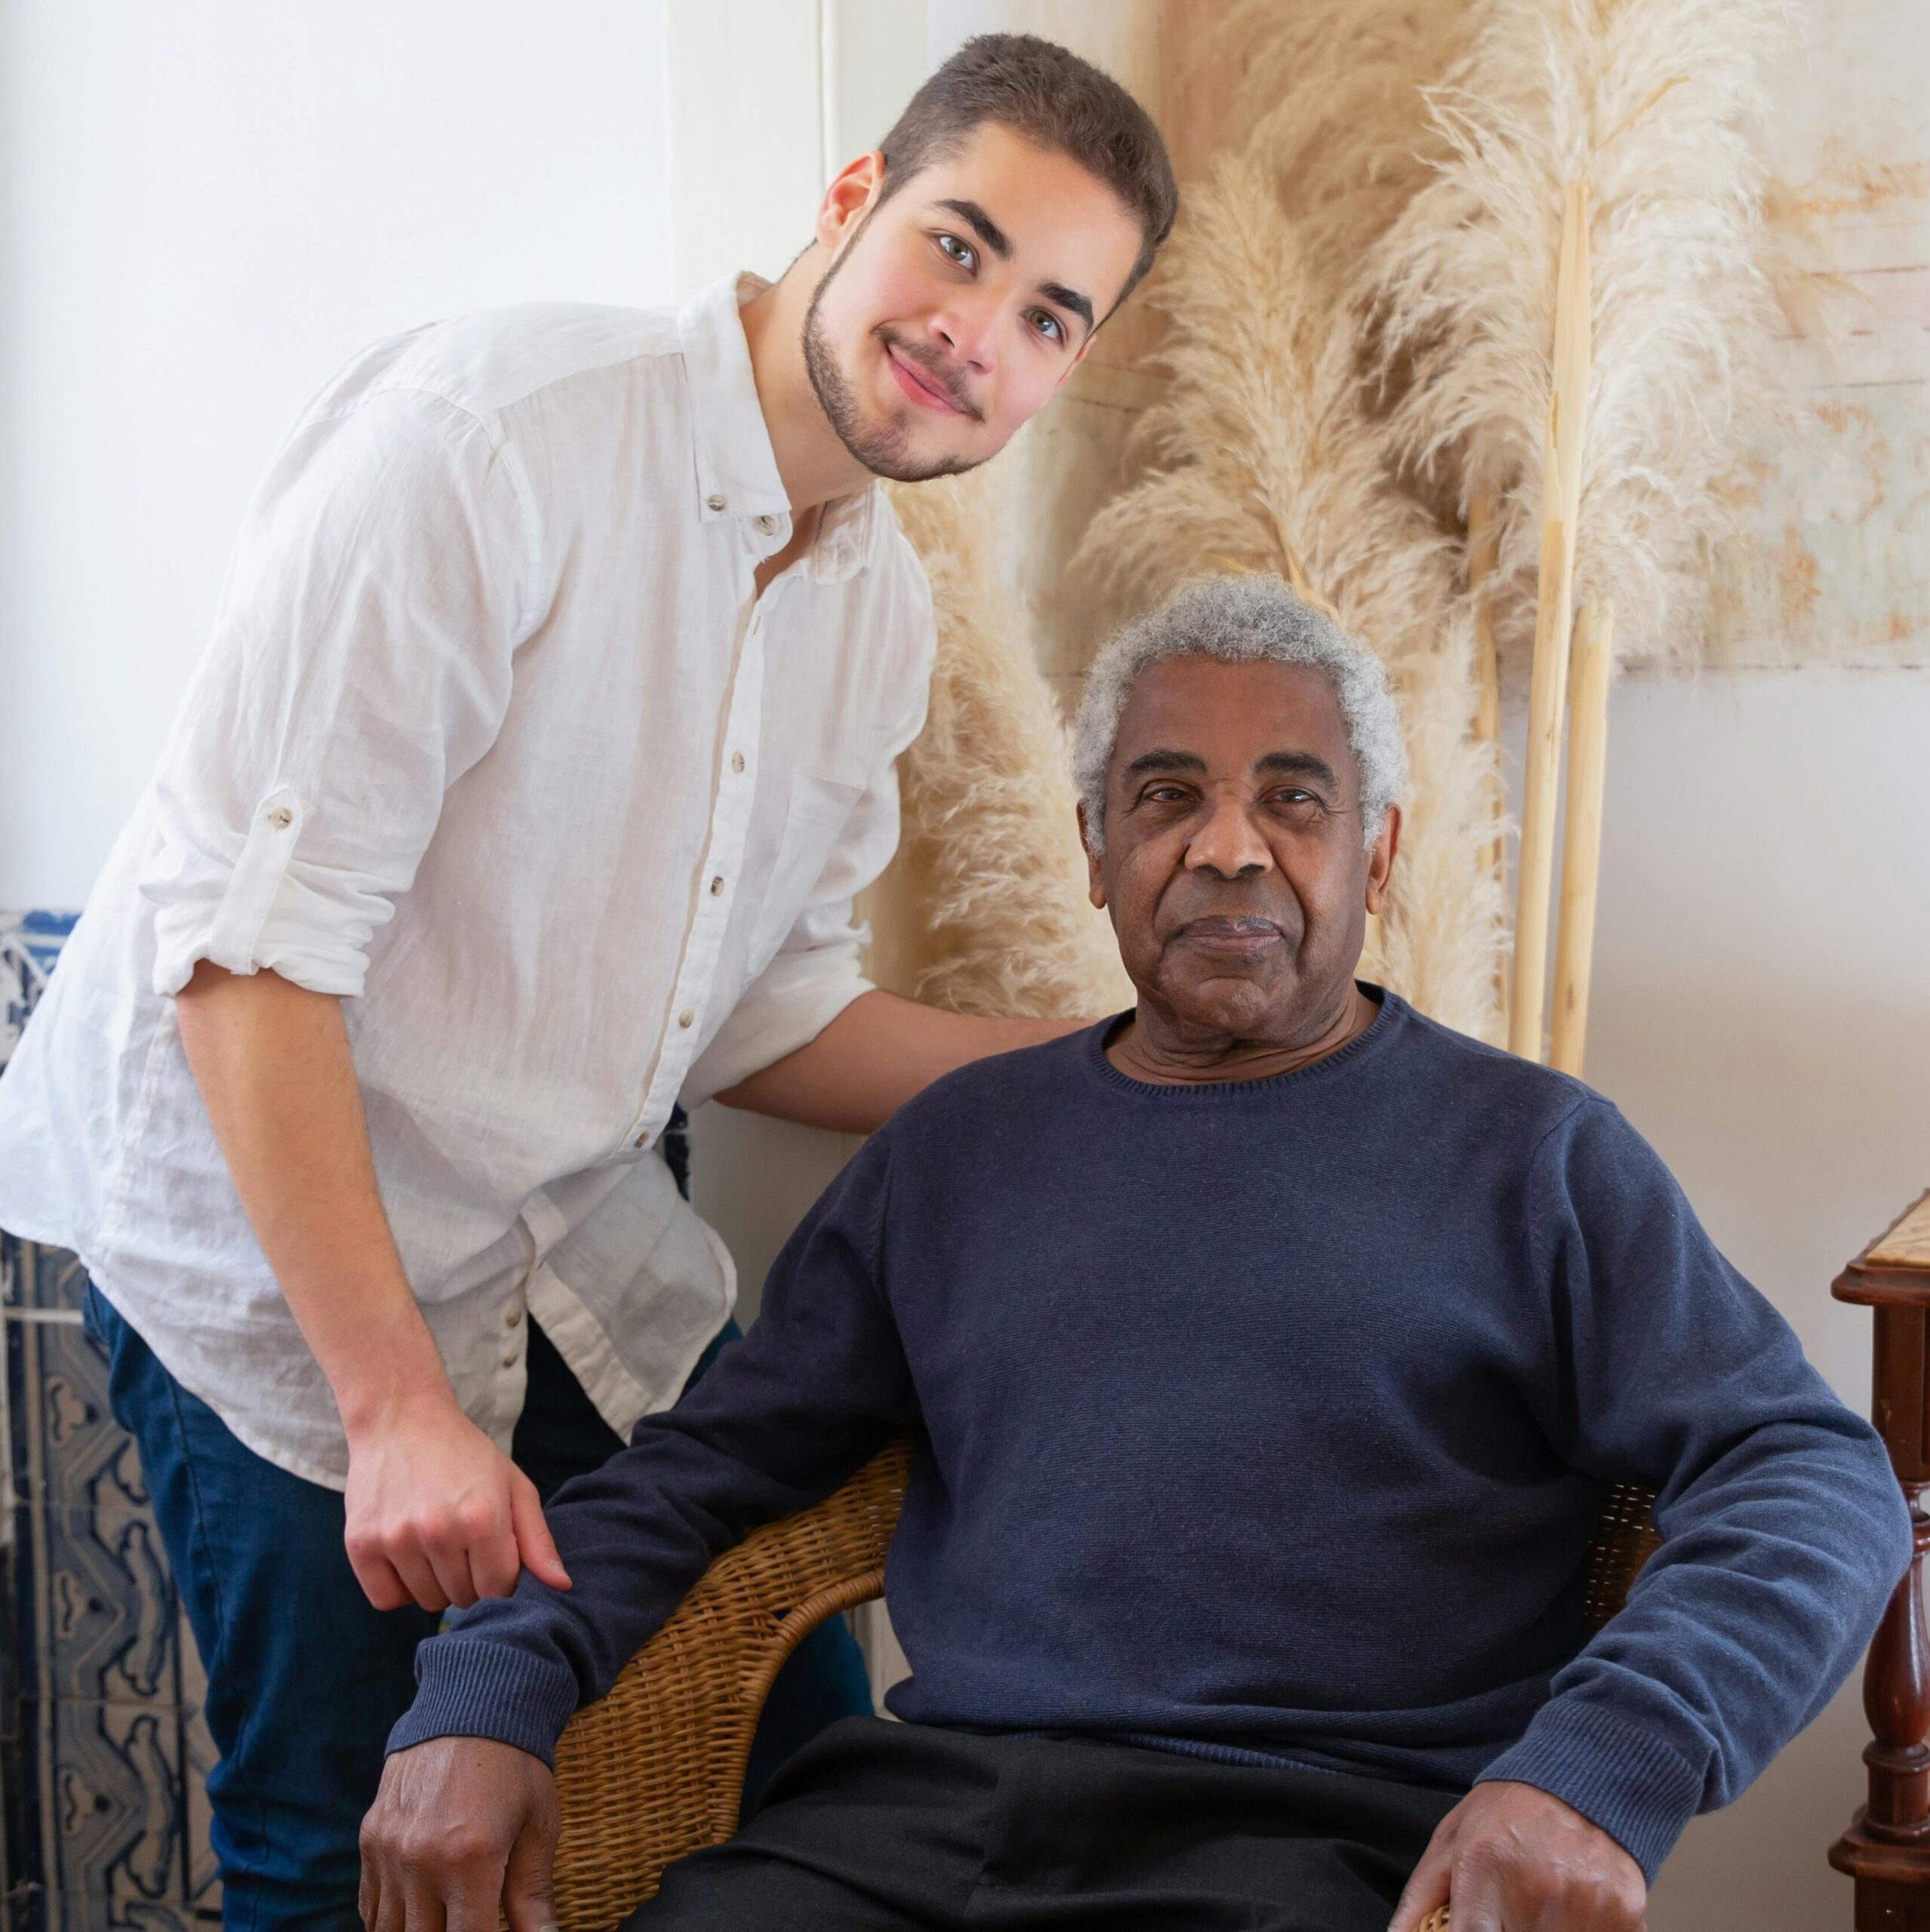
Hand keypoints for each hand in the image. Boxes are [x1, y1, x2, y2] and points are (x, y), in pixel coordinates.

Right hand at [343, 1395, 571, 1611]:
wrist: (401, 1419)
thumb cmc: (465, 1455)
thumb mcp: (513, 1485)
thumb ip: (538, 1540)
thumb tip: (562, 1586)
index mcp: (483, 1518)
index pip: (500, 1589)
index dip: (501, 1576)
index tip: (493, 1553)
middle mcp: (438, 1531)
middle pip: (464, 1598)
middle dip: (470, 1579)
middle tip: (462, 1542)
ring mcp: (395, 1539)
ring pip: (427, 1601)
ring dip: (436, 1583)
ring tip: (435, 1542)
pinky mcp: (361, 1544)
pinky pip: (387, 1600)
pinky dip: (399, 1588)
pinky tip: (408, 1555)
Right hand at [360, 1736, 557, 1931]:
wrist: (472, 1705)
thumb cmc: (516, 1767)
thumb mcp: (538, 1826)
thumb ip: (533, 1896)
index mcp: (470, 1859)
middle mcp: (420, 1860)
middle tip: (468, 1918)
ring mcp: (388, 1850)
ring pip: (389, 1931)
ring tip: (445, 1916)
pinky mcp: (370, 1839)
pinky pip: (370, 1906)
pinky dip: (390, 1920)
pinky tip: (417, 1914)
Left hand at [1388, 1780, 1646, 1931]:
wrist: (1585, 1777)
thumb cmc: (1509, 1811)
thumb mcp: (1454, 1837)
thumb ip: (1423, 1895)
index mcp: (1485, 1869)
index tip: (1472, 1929)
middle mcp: (1536, 1890)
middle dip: (1506, 1928)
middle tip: (1507, 1909)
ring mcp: (1584, 1905)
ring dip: (1544, 1929)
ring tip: (1541, 1901)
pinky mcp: (1624, 1915)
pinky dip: (1582, 1930)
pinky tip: (1575, 1905)